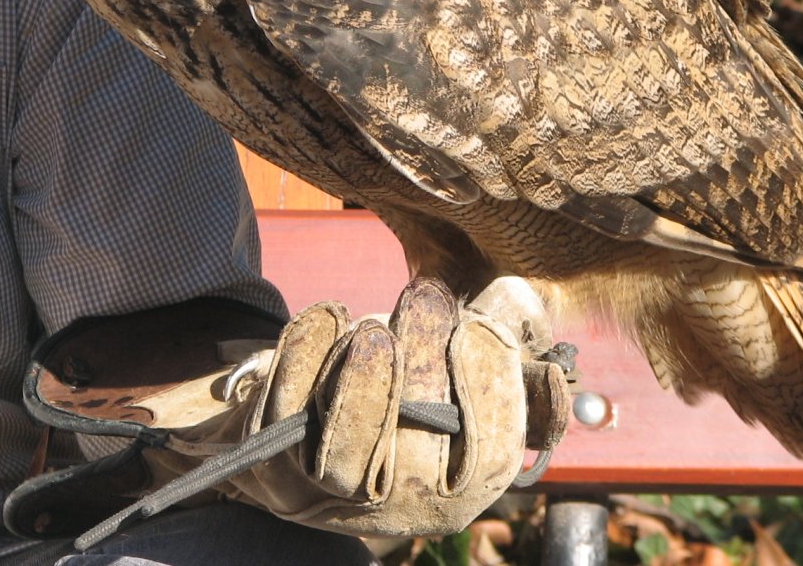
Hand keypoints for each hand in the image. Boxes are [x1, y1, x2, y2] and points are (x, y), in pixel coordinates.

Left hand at [165, 276, 569, 537]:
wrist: (302, 413)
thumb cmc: (397, 382)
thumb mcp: (455, 365)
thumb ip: (499, 344)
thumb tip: (529, 315)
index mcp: (458, 490)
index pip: (491, 459)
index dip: (489, 393)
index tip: (475, 329)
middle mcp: (397, 505)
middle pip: (417, 456)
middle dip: (422, 364)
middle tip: (425, 297)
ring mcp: (329, 493)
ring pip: (345, 454)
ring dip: (363, 378)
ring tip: (373, 327)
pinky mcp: (273, 465)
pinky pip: (286, 414)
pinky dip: (306, 357)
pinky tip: (330, 317)